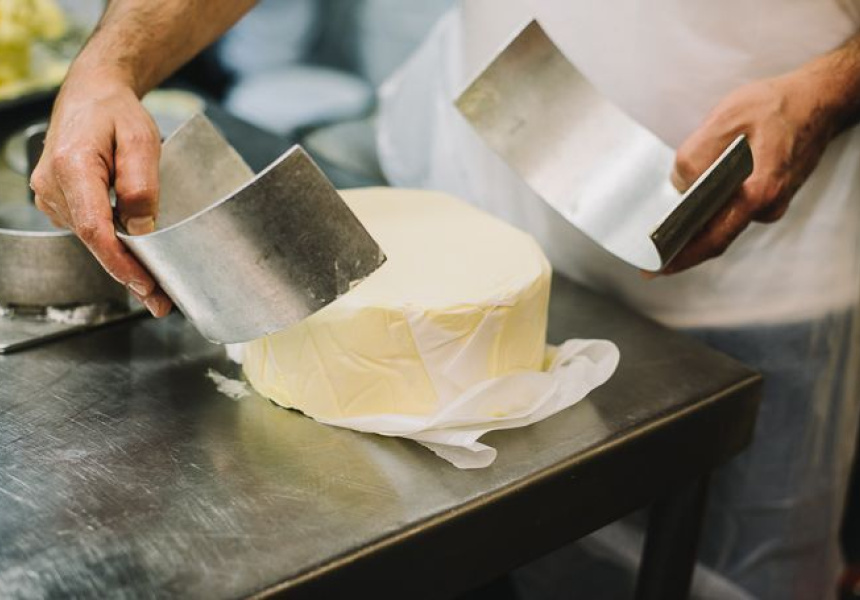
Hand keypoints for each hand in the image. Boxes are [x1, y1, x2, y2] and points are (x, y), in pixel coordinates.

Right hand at [30, 67, 171, 315]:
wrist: (91, 94)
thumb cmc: (115, 112)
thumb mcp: (142, 139)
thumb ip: (142, 183)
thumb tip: (142, 228)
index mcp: (72, 166)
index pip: (94, 227)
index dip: (120, 262)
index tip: (145, 284)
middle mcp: (52, 185)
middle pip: (94, 240)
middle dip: (129, 272)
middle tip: (163, 300)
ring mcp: (51, 195)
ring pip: (92, 239)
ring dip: (123, 261)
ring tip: (157, 285)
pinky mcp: (58, 201)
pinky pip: (89, 230)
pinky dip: (113, 246)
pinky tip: (137, 259)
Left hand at [662, 69, 838, 274]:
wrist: (819, 98)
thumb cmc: (776, 105)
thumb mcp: (727, 119)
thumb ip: (697, 154)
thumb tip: (679, 184)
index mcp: (759, 191)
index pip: (714, 238)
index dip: (683, 257)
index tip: (656, 269)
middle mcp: (768, 206)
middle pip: (717, 236)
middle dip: (683, 247)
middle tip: (651, 259)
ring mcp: (771, 203)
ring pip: (725, 221)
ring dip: (696, 226)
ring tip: (663, 232)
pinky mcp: (769, 195)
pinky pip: (735, 209)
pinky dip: (712, 210)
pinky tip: (691, 205)